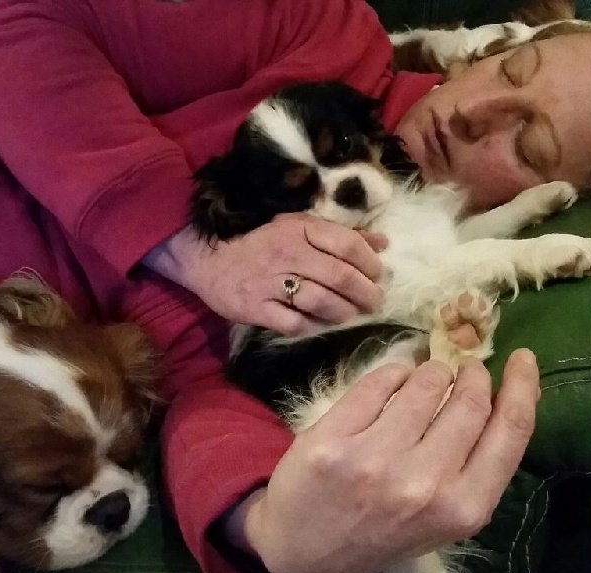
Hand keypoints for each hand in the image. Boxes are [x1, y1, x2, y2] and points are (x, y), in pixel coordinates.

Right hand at [142, 213, 385, 335]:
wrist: (208, 260)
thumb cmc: (260, 243)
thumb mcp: (298, 228)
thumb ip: (340, 235)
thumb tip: (382, 242)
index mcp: (300, 230)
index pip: (347, 244)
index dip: (370, 262)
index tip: (378, 274)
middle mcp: (287, 254)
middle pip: (340, 276)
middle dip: (365, 292)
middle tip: (374, 301)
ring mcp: (271, 283)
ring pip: (321, 301)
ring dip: (343, 311)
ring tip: (350, 314)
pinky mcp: (257, 308)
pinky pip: (294, 323)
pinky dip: (311, 326)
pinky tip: (318, 324)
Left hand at [223, 349, 540, 572]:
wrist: (302, 550)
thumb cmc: (380, 531)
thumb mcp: (440, 518)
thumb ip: (470, 466)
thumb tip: (492, 396)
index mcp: (462, 509)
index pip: (510, 432)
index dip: (522, 388)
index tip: (523, 359)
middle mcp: (423, 484)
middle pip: (470, 401)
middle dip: (472, 375)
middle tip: (466, 369)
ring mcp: (374, 459)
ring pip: (425, 383)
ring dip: (432, 372)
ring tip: (426, 380)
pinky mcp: (332, 439)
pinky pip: (378, 381)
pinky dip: (392, 373)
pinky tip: (392, 382)